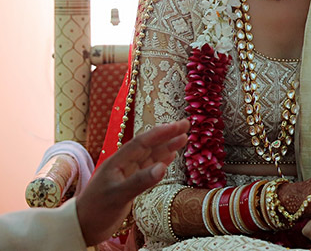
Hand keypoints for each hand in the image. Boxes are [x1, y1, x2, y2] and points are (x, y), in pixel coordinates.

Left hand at [76, 119, 189, 244]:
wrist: (81, 227)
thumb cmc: (96, 211)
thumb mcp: (118, 196)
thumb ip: (140, 181)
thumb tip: (163, 168)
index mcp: (118, 162)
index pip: (143, 142)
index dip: (162, 133)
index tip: (179, 126)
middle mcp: (123, 164)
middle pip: (149, 146)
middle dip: (167, 135)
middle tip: (186, 125)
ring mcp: (127, 174)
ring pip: (150, 156)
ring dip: (166, 147)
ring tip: (183, 138)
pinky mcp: (130, 184)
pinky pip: (148, 167)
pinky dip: (161, 161)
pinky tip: (170, 157)